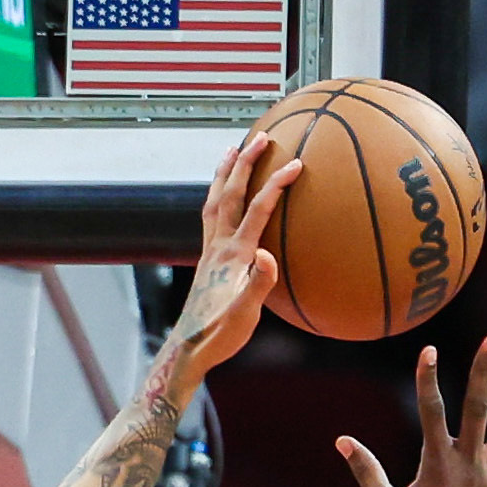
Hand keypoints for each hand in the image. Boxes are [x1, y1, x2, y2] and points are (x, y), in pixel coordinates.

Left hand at [165, 134, 297, 384]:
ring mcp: (209, 251)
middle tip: (262, 138)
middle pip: (231, 194)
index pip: (257, 210)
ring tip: (232, 150)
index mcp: (233, 256)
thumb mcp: (245, 314)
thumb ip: (258, 283)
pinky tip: (222, 195)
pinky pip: (211, 216)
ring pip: (216, 200)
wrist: (190, 349)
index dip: (277, 185)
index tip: (296, 164)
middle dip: (247, 163)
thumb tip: (268, 255)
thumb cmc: (220, 336)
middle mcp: (218, 246)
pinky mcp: (206, 259)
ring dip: (225, 172)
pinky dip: (218, 196)